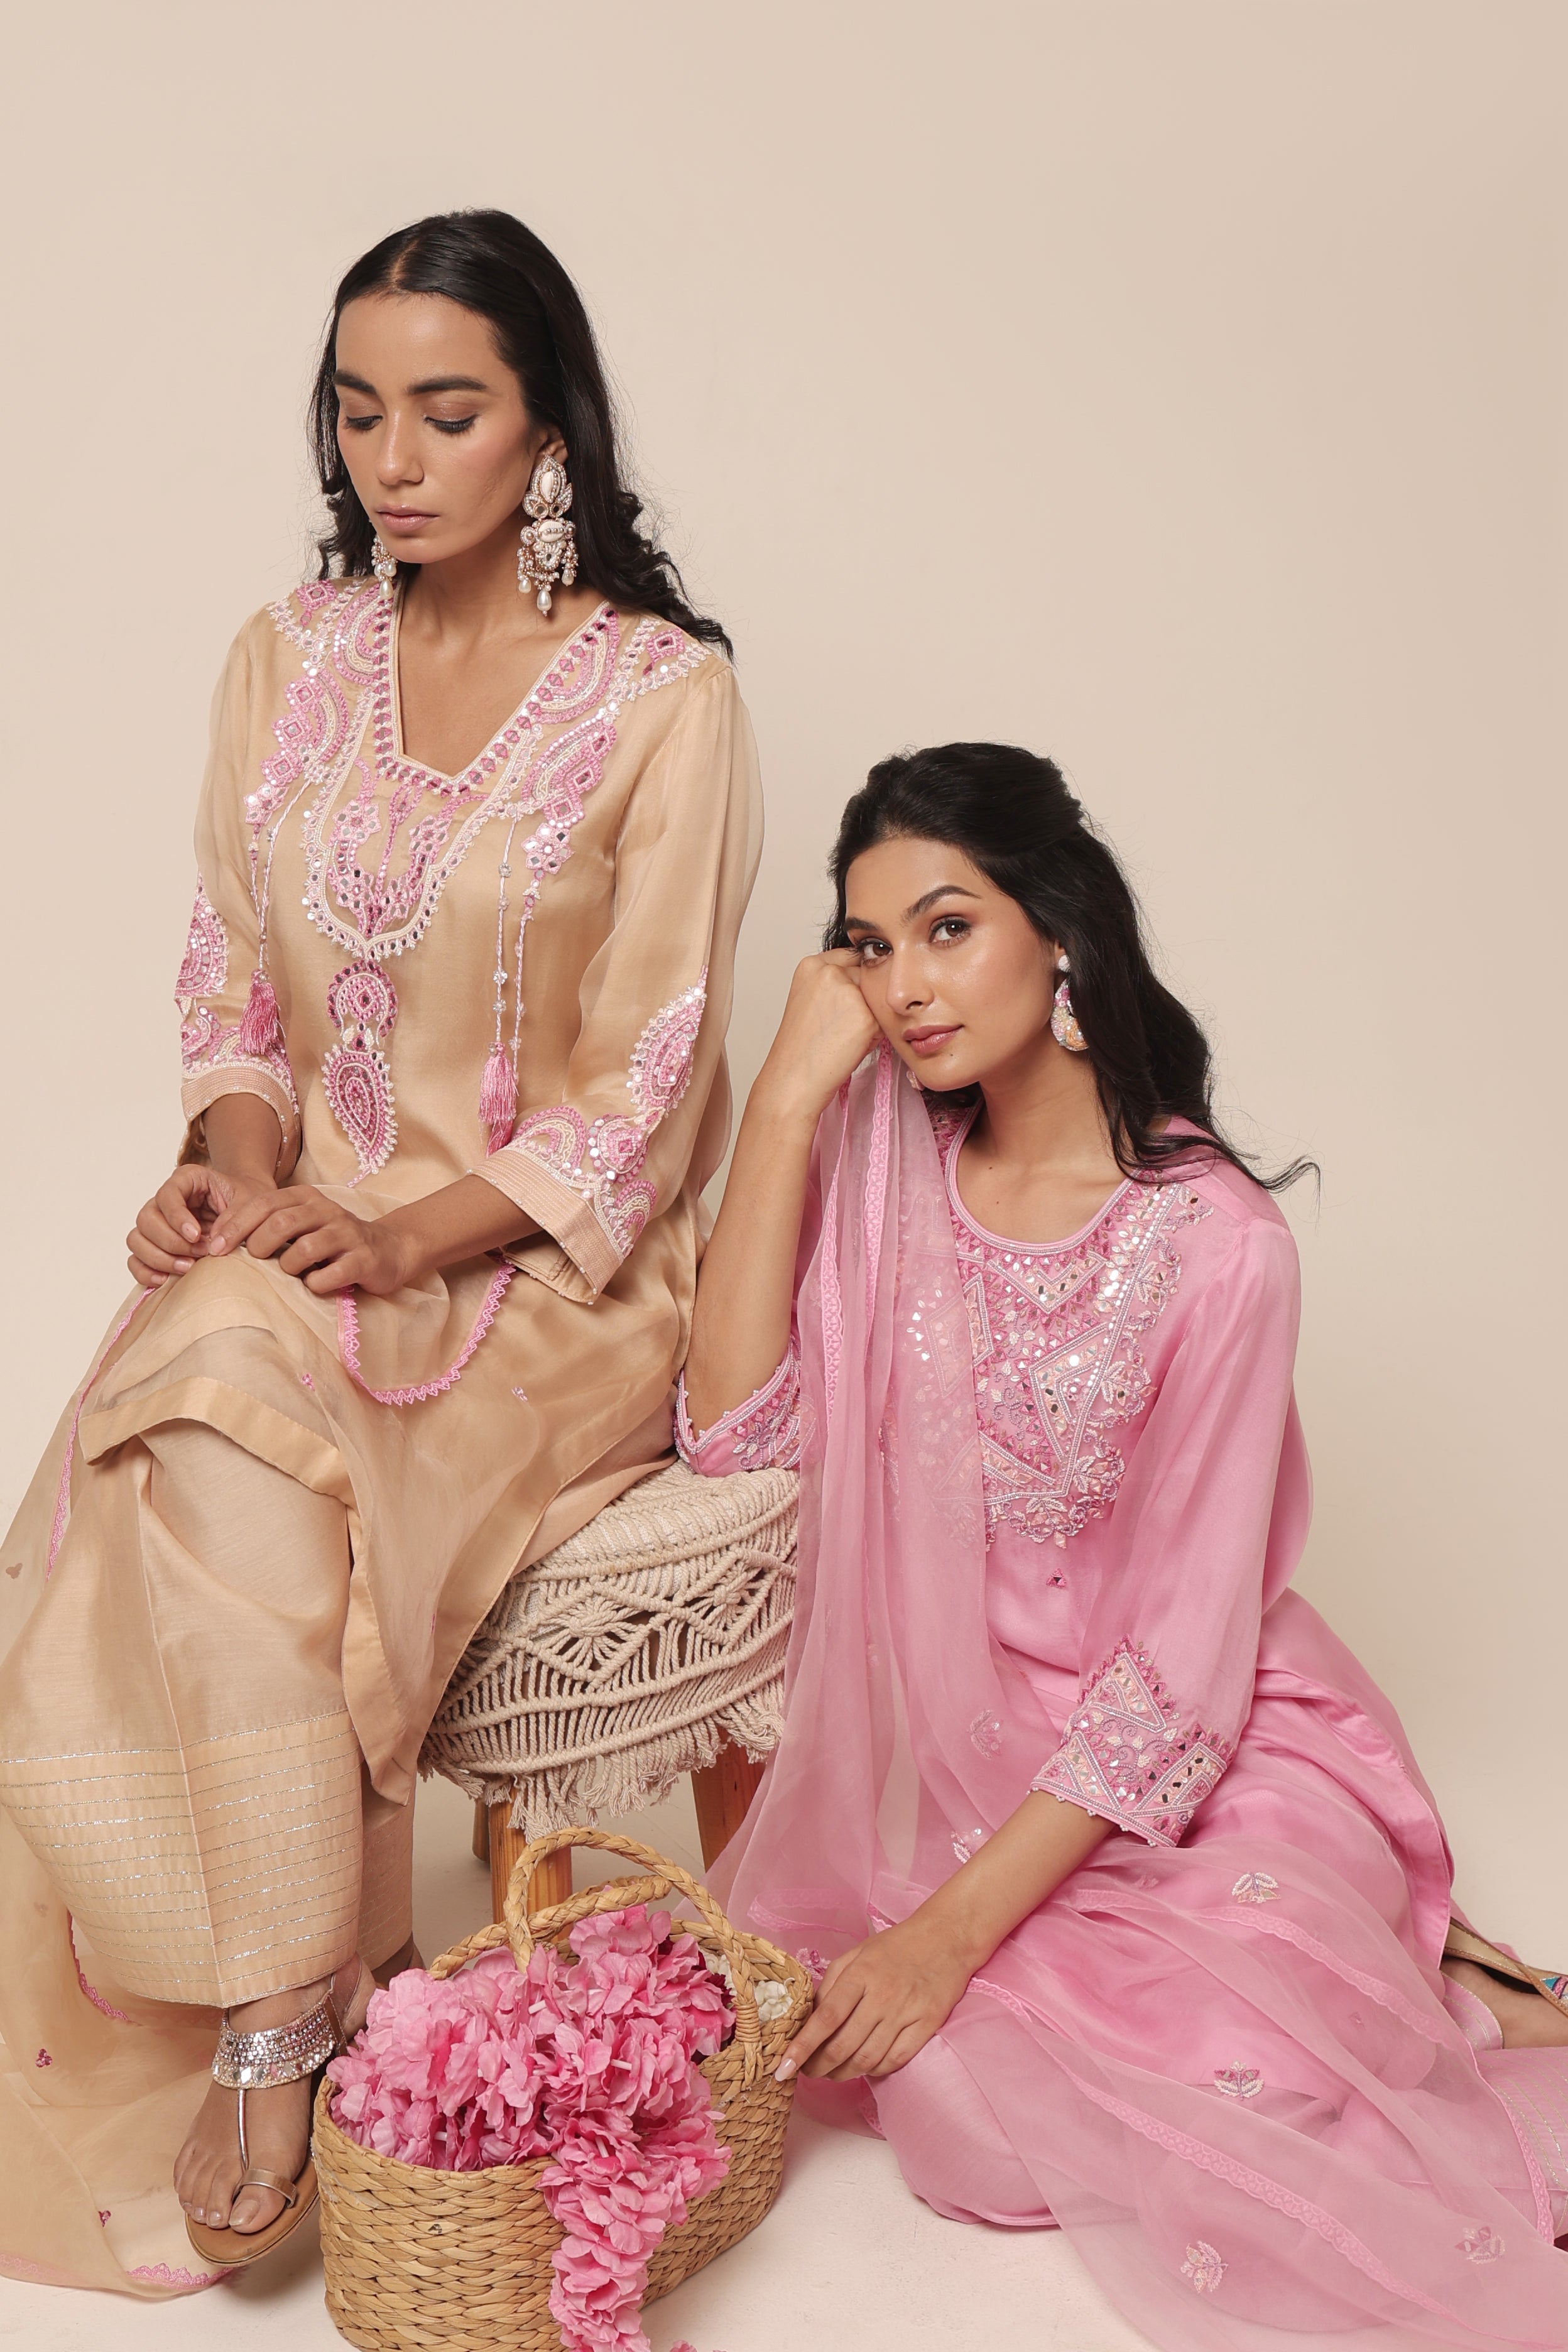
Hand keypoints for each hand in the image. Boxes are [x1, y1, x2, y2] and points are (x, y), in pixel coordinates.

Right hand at [128, 1165, 275, 1287]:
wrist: (252, 1214)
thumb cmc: (249, 1203)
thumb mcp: (252, 1203)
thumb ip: (236, 1219)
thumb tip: (214, 1245)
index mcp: (187, 1180)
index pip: (167, 1194)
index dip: (177, 1217)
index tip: (196, 1235)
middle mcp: (165, 1200)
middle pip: (146, 1219)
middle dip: (171, 1241)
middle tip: (200, 1253)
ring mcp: (157, 1223)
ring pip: (137, 1239)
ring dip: (159, 1258)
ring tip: (188, 1267)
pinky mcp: (155, 1246)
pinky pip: (136, 1260)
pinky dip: (146, 1272)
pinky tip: (166, 1279)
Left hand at [207, 1185, 414, 1295]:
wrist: (388, 1250)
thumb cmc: (332, 1241)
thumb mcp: (301, 1225)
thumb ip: (268, 1225)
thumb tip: (220, 1240)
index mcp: (307, 1198)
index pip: (263, 1203)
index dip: (235, 1225)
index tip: (216, 1248)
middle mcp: (327, 1211)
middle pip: (281, 1222)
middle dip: (257, 1244)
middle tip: (252, 1261)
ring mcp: (347, 1235)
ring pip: (304, 1248)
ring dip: (287, 1267)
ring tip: (288, 1274)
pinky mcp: (363, 1260)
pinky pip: (330, 1275)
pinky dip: (315, 1284)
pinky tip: (314, 1285)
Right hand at [753, 950, 881, 1127]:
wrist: (793, 1079)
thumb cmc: (802, 1047)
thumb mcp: (810, 999)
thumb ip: (835, 981)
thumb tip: (871, 975)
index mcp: (811, 964)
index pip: (852, 957)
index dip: (855, 982)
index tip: (847, 1003)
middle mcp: (829, 971)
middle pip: (867, 976)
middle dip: (864, 998)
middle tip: (841, 1025)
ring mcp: (848, 991)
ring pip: (877, 997)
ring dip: (871, 1016)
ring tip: (845, 1036)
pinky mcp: (865, 1016)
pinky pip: (883, 1019)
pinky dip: (874, 1035)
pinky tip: (851, 1046)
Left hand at [774, 1911, 975, 2083]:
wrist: (946, 1938)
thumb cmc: (895, 1947)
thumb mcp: (857, 1954)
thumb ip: (831, 1984)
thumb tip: (809, 2019)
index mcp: (861, 1974)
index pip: (825, 2018)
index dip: (803, 2047)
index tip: (784, 2067)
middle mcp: (883, 1995)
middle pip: (843, 2046)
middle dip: (819, 2067)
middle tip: (807, 2073)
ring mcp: (907, 2012)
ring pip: (867, 2059)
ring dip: (844, 2074)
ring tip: (832, 2073)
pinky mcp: (927, 2024)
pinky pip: (895, 2060)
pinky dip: (875, 2070)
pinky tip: (865, 2067)